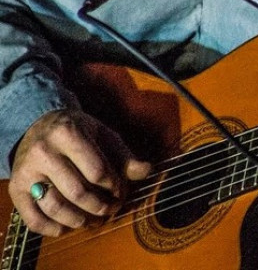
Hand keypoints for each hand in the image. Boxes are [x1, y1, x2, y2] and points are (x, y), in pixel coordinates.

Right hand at [9, 108, 151, 235]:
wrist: (39, 125)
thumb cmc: (78, 132)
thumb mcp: (103, 135)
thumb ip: (124, 155)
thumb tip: (146, 171)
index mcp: (68, 133)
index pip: (97, 170)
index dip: (114, 186)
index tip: (121, 191)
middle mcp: (44, 151)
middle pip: (77, 191)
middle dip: (99, 206)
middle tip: (111, 210)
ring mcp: (27, 171)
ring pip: (55, 206)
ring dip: (78, 219)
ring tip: (92, 220)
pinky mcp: (15, 188)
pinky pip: (32, 217)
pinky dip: (50, 228)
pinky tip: (66, 228)